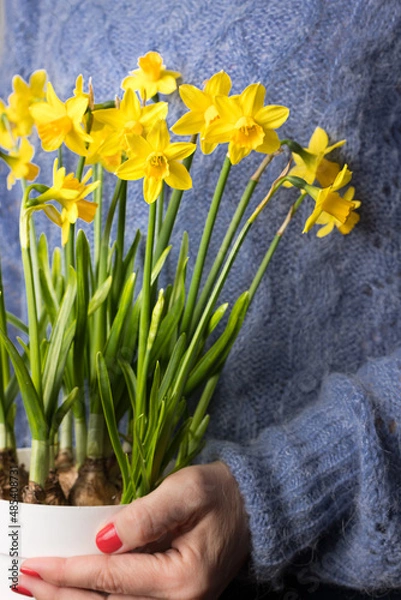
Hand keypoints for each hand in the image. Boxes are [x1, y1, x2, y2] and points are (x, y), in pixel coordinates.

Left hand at [18, 461, 249, 598]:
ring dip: (73, 599)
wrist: (253, 508)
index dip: (69, 571)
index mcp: (181, 579)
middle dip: (60, 594)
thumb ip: (145, 515)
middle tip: (25, 580)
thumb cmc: (221, 494)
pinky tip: (75, 592)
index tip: (36, 564)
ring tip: (39, 590)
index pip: (111, 578)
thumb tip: (101, 539)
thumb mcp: (187, 491)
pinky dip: (95, 598)